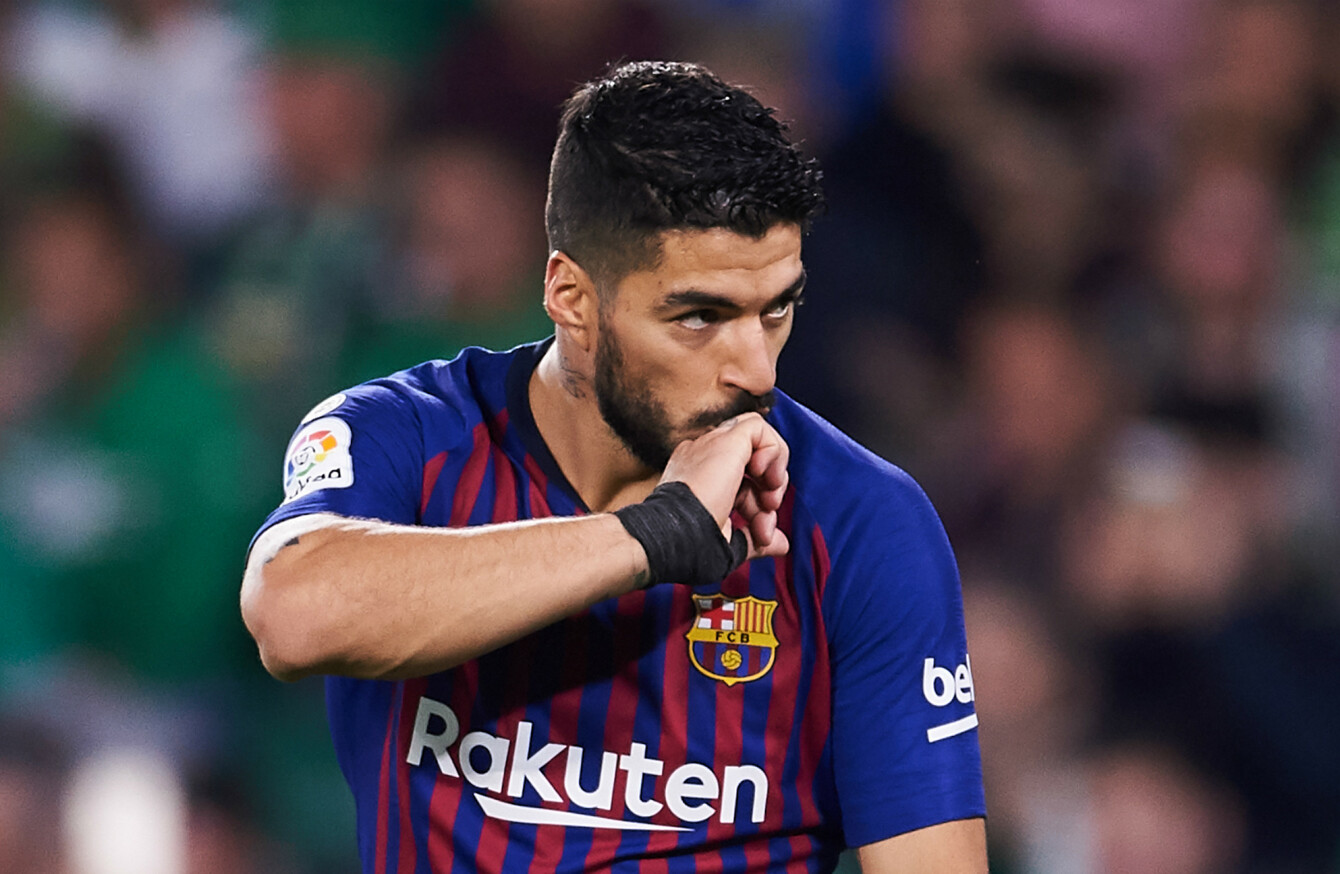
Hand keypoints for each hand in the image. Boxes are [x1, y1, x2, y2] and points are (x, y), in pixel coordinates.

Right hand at [660, 412, 789, 558]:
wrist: (671, 538)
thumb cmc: (686, 545)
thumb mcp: (727, 544)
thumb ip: (754, 540)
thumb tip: (781, 545)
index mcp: (697, 478)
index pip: (740, 483)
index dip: (758, 509)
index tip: (761, 535)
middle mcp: (701, 457)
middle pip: (750, 462)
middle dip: (767, 494)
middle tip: (766, 520)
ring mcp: (711, 446)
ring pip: (756, 438)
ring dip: (773, 469)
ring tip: (770, 499)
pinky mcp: (726, 441)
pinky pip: (758, 428)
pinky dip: (773, 451)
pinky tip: (767, 478)